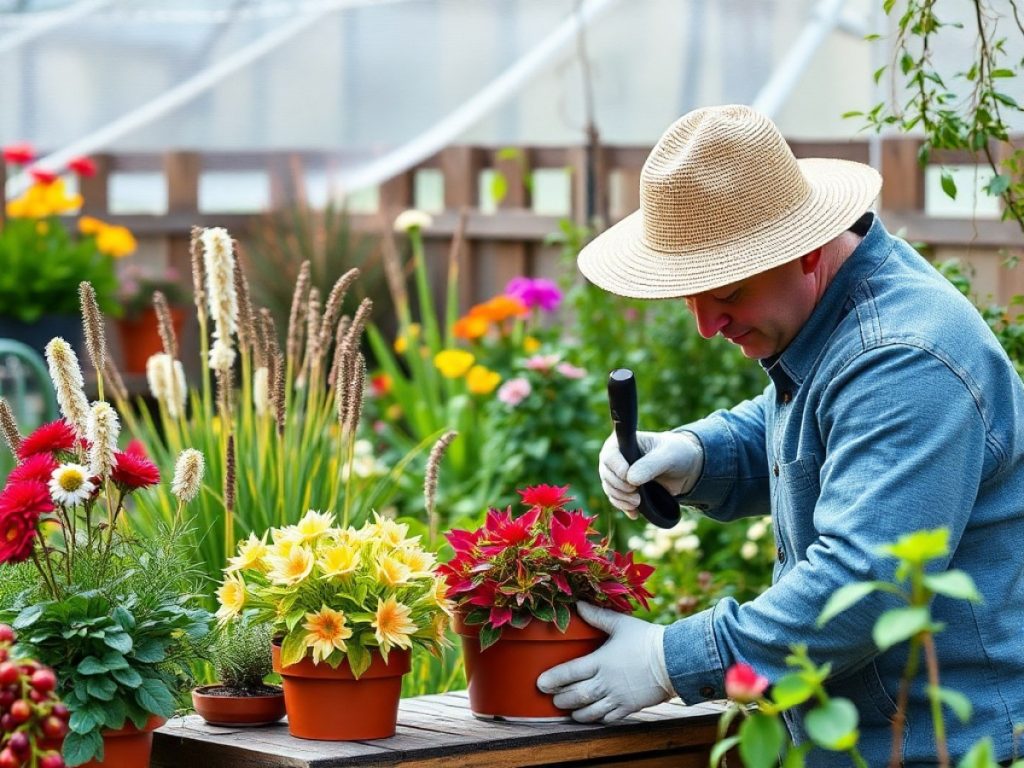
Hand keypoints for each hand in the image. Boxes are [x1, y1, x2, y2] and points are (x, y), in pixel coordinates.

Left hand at [535, 602, 674, 722]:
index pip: (570, 673)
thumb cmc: (646, 640)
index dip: (553, 679)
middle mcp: (606, 682)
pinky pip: (608, 718)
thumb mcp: (621, 624)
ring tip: (567, 710)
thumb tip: (578, 604)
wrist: (674, 660)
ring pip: (590, 711)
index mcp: (601, 661)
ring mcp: (617, 697)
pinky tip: (590, 716)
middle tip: (551, 697)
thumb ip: (597, 616)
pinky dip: (596, 719)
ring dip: (576, 712)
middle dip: (561, 698)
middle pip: (576, 695)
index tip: (540, 683)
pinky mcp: (629, 708)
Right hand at [599, 430, 703, 517]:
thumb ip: (650, 465)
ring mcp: (618, 474)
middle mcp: (616, 457)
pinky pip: (616, 500)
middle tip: (637, 495)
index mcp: (624, 442)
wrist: (684, 468)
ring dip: (622, 499)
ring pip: (610, 489)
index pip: (609, 455)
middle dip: (620, 488)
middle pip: (607, 475)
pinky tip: (635, 513)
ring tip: (638, 503)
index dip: (617, 469)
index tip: (631, 480)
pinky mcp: (624, 489)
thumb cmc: (676, 453)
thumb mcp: (668, 455)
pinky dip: (624, 507)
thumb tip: (630, 479)